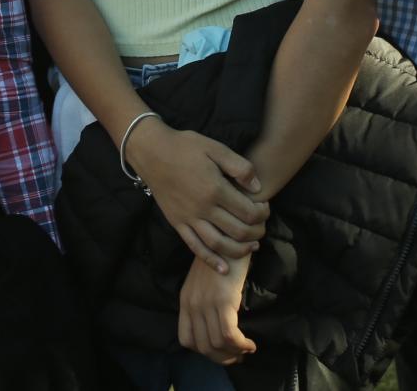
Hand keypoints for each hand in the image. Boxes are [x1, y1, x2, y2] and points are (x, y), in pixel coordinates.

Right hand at [126, 121, 267, 271]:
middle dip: (256, 232)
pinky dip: (211, 260)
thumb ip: (239, 166)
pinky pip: (195, 247)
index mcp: (215, 189)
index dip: (262, 213)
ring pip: (219, 244)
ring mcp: (189, 218)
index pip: (248, 212)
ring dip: (239, 250)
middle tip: (262, 227)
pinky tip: (223, 268)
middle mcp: (203, 208)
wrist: (151, 152)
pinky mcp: (177, 223)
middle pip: (237, 231)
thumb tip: (257, 187)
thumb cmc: (185, 147)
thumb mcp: (215, 148)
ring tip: (252, 247)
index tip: (265, 207)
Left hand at [179, 253, 255, 364]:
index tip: (222, 351)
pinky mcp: (222, 300)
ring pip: (216, 344)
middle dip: (222, 358)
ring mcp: (205, 302)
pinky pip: (228, 335)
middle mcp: (191, 304)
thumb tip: (219, 327)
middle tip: (238, 356)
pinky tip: (250, 343)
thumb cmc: (224, 257)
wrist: (231, 236)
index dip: (205, 352)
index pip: (186, 340)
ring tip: (246, 349)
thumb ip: (206, 302)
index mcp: (185, 300)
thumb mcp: (206, 282)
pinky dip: (240, 344)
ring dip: (234, 353)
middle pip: (201, 347)